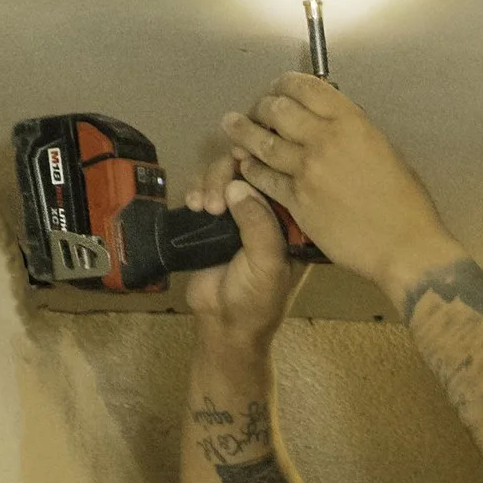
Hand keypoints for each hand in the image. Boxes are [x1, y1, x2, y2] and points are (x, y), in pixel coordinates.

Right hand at [180, 176, 302, 340]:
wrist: (223, 324)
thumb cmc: (255, 299)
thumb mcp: (266, 263)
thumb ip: (258, 224)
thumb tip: (238, 186)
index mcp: (291, 221)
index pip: (280, 178)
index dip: (261, 163)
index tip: (241, 157)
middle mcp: (267, 213)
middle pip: (248, 170)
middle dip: (227, 177)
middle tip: (214, 204)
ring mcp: (239, 215)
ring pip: (224, 176)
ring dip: (209, 183)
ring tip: (201, 208)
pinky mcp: (213, 220)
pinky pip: (204, 190)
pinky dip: (196, 190)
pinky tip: (191, 205)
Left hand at [201, 72, 453, 302]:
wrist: (404, 247)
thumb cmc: (407, 204)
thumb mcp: (386, 151)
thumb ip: (355, 133)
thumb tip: (335, 124)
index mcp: (351, 122)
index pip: (306, 86)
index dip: (286, 83)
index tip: (279, 88)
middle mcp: (325, 139)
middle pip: (277, 109)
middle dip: (262, 106)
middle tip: (257, 110)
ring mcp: (307, 170)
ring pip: (262, 141)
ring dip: (243, 130)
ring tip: (231, 124)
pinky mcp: (297, 200)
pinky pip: (263, 177)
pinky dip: (251, 168)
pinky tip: (245, 165)